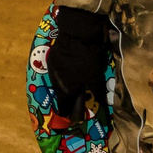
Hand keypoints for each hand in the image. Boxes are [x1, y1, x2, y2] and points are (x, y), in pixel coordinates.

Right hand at [45, 4, 110, 122]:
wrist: (78, 33)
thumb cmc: (88, 58)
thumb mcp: (95, 76)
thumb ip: (96, 91)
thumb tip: (99, 104)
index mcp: (66, 88)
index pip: (65, 107)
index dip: (69, 113)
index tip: (73, 119)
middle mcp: (56, 81)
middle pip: (60, 96)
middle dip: (66, 102)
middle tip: (72, 105)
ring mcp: (53, 68)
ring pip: (58, 84)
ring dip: (64, 88)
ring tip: (71, 90)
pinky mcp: (53, 57)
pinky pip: (57, 73)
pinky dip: (63, 76)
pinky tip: (69, 74)